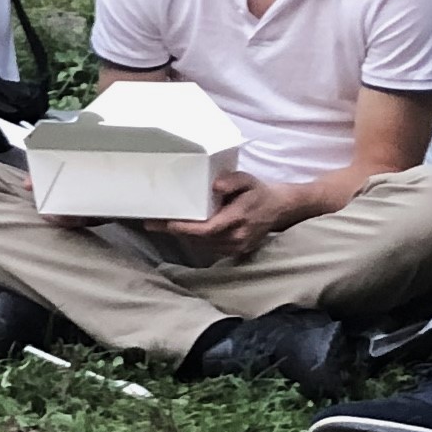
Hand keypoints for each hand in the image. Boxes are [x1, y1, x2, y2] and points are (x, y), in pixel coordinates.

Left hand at [148, 165, 293, 265]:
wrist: (280, 209)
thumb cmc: (258, 192)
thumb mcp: (248, 179)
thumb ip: (232, 181)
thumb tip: (215, 187)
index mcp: (239, 218)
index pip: (208, 229)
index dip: (186, 228)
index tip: (168, 223)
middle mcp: (237, 237)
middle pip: (200, 239)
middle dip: (176, 232)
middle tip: (152, 223)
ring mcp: (237, 247)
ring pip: (203, 245)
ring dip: (182, 237)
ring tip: (160, 226)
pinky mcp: (235, 251)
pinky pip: (209, 248)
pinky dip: (194, 240)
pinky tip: (180, 231)